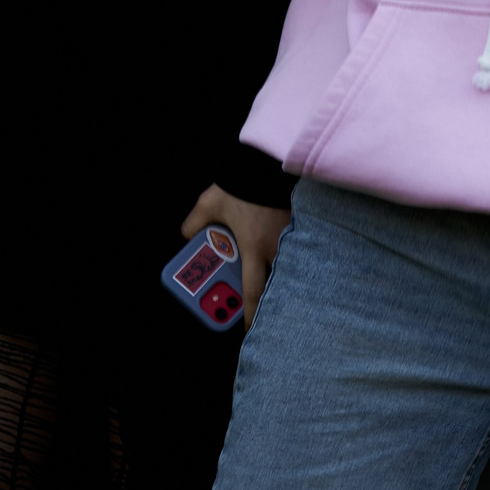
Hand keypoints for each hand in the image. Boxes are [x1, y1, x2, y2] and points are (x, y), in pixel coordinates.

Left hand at [180, 184, 288, 329]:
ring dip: (281, 277)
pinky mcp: (302, 224)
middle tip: (262, 308)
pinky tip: (291, 258)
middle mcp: (275, 247)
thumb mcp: (209, 203)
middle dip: (269, 299)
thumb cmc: (241, 183)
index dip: (249, 314)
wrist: (269, 160)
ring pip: (288, 267)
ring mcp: (292, 236)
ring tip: (276, 285)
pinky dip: (292, 256)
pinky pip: (298, 249)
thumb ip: (194, 222)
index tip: (248, 329)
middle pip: (275, 283)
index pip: (252, 291)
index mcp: (253, 247)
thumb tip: (186, 235)